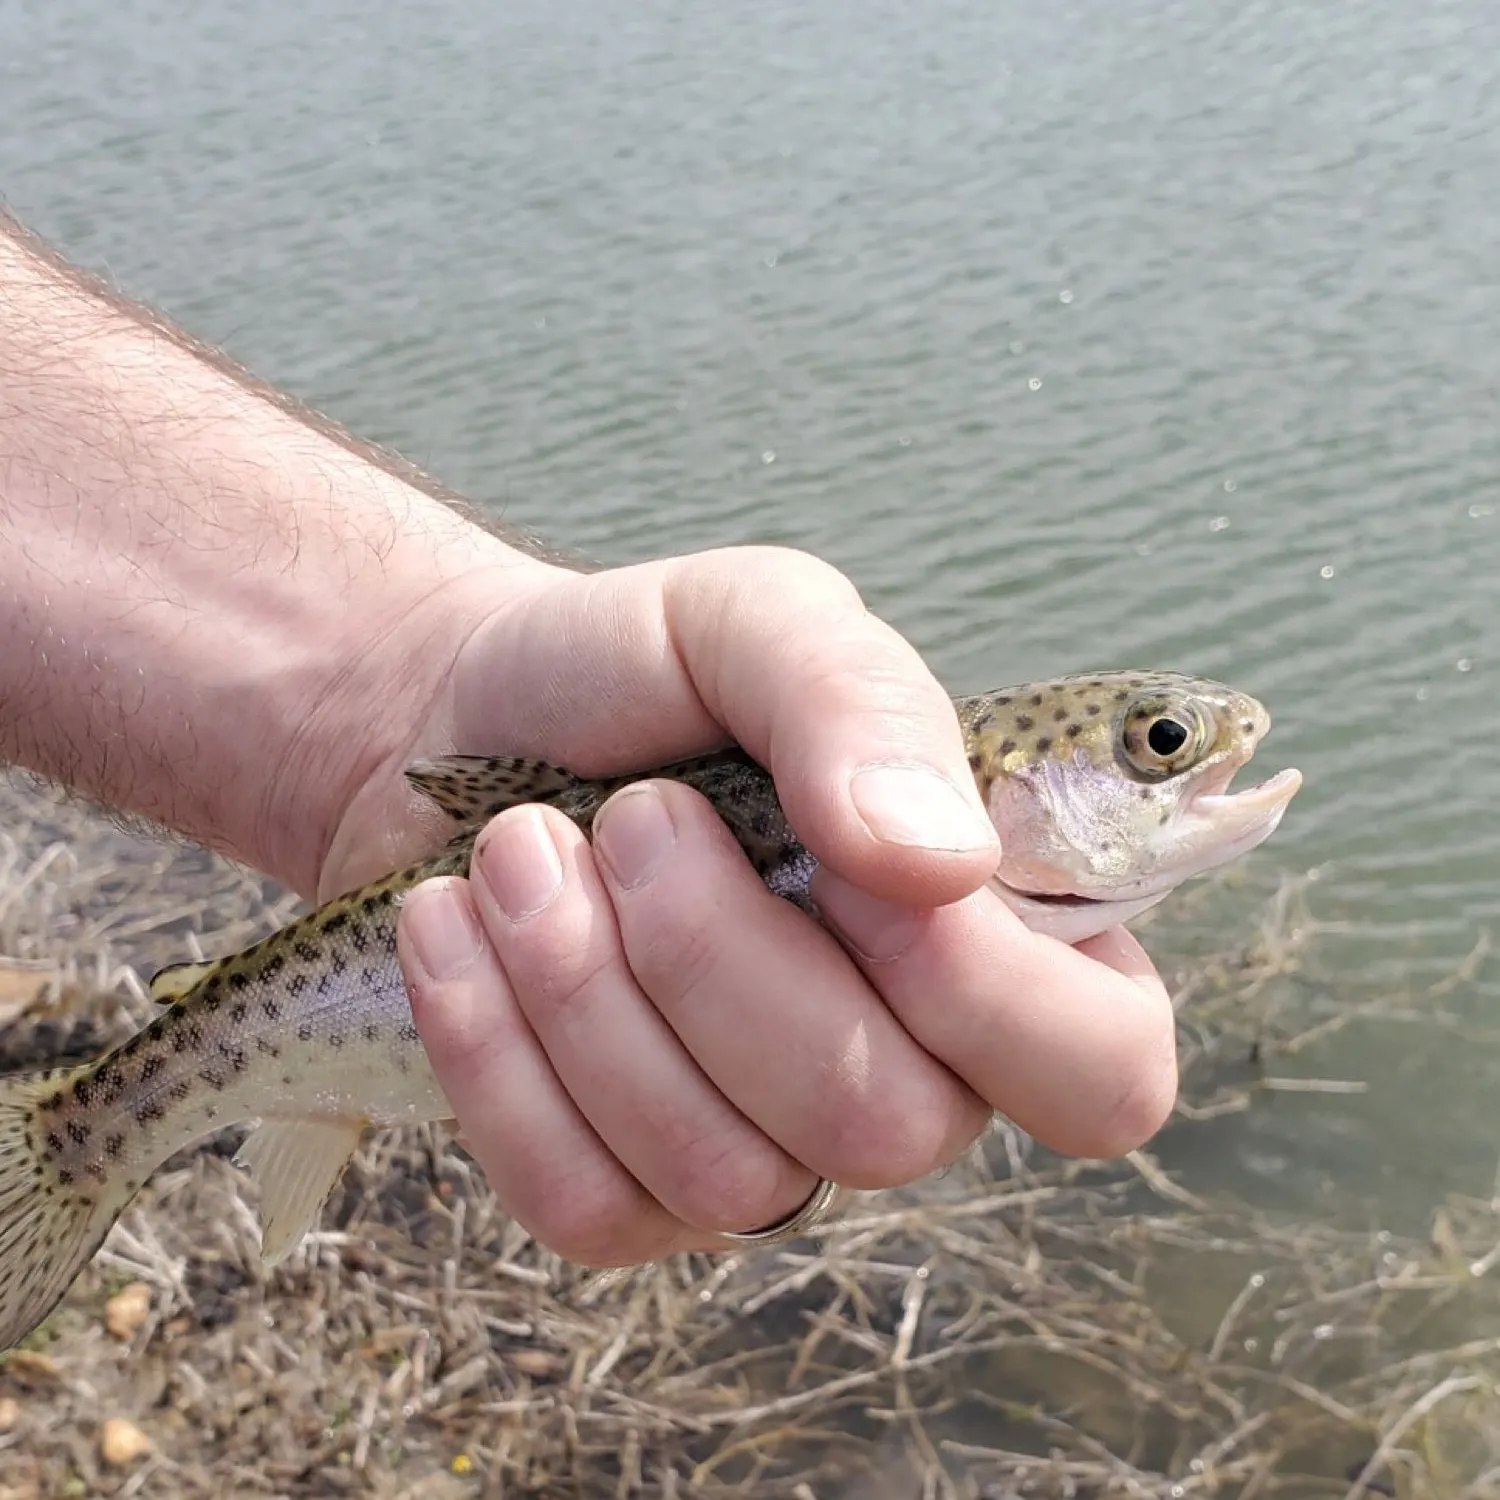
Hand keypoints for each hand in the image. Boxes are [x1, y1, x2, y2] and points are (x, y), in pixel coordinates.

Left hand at [321, 547, 1176, 1265]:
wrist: (457, 721)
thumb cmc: (642, 673)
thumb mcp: (759, 623)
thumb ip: (865, 706)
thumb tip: (941, 862)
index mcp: (993, 940)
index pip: (1100, 1071)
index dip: (980, 989)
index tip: (829, 850)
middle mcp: (906, 1069)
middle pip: (889, 1130)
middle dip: (721, 956)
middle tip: (633, 815)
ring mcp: (766, 1150)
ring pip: (728, 1180)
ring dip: (589, 986)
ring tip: (521, 849)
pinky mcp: (627, 1194)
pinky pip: (587, 1205)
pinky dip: (498, 1053)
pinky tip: (459, 929)